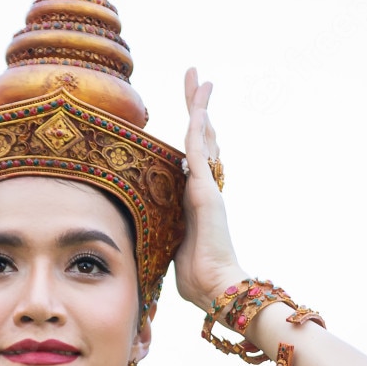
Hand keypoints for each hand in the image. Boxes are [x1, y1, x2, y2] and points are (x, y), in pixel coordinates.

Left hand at [172, 67, 247, 313]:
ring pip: (203, 136)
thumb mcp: (173, 247)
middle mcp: (205, 186)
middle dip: (199, 107)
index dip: (194, 133)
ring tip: (199, 78)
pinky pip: (199, 152)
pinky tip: (198, 107)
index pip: (194, 157)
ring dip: (200, 106)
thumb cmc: (197, 277)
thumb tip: (150, 240)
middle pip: (204, 137)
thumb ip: (168, 234)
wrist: (217, 287)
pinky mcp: (205, 191)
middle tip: (197, 78)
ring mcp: (207, 186)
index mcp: (197, 198)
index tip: (191, 111)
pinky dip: (199, 127)